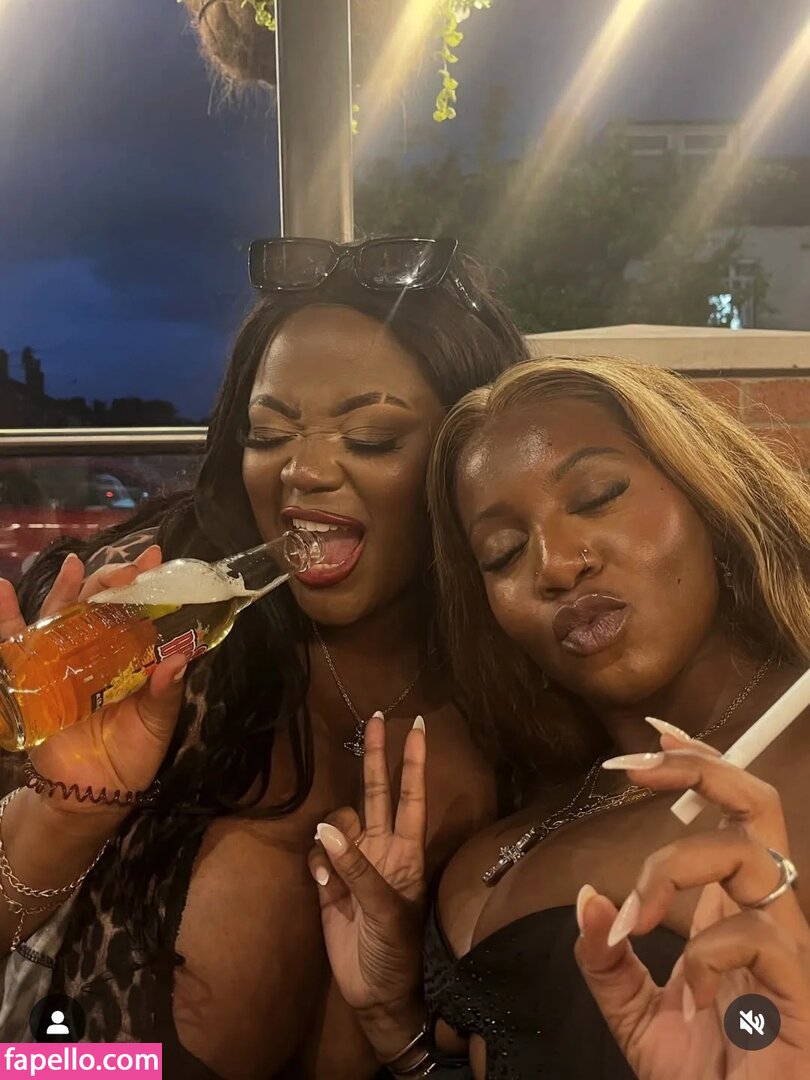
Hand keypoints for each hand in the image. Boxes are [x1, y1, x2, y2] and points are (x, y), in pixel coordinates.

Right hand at [0, 547, 186, 816]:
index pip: (139, 610)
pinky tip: (2, 589)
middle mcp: (98, 649)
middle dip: (111, 580)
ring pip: (61, 614)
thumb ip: (165, 693)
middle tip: (127, 570)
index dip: (145, 583)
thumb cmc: (132, 755)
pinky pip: (12, 644)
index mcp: (133, 655)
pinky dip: (4, 616)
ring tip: (73, 564)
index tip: (155, 559)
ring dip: (66, 587)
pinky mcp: (32, 677)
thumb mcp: (156, 724)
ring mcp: (63, 660)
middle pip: (100, 604)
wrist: (93, 794)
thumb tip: (178, 660)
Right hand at [308, 714, 427, 1051]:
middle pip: (378, 791)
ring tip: (335, 876)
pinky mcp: (330, 881)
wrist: (376, 993)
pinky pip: (318, 855)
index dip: (414, 762)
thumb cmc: (396, 951)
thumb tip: (327, 831)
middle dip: (376, 756)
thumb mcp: (386, 910)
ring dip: (333, 836)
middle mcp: (382, 848)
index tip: (419, 726)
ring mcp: (355, 862)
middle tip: (376, 717)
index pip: (410, 796)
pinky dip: (318, 865)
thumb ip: (357, 869)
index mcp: (406, 851)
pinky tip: (325, 889)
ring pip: (339, 823)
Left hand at [575, 732, 809, 1078]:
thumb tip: (587, 898)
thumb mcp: (631, 1010)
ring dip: (672, 870)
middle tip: (635, 767)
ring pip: (747, 854)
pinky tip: (691, 995)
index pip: (726, 811)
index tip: (653, 734)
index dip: (697, 763)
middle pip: (756, 803)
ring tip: (637, 916)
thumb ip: (604, 957)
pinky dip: (706, 954)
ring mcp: (786, 948)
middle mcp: (762, 911)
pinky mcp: (800, 990)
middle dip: (699, 767)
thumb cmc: (700, 1073)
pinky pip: (760, 936)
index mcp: (725, 906)